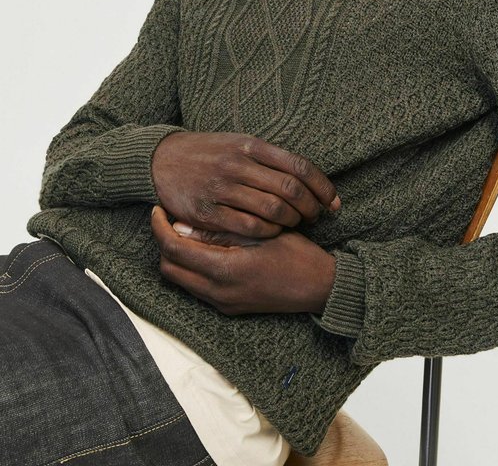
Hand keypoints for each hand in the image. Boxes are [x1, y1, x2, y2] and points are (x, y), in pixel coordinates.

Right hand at [151, 131, 339, 239]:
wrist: (162, 160)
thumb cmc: (208, 153)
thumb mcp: (238, 143)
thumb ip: (270, 158)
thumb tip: (308, 176)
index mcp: (251, 145)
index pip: (300, 166)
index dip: (322, 186)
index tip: (333, 201)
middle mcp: (238, 165)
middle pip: (290, 189)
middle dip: (311, 207)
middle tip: (316, 217)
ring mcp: (222, 188)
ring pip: (272, 210)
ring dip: (291, 221)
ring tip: (296, 224)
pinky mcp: (208, 212)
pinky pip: (248, 227)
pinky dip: (268, 233)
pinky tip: (272, 232)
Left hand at [151, 205, 336, 314]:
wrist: (320, 287)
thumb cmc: (296, 254)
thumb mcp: (259, 233)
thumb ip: (219, 231)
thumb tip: (181, 226)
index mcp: (224, 270)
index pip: (173, 249)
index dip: (160, 227)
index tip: (158, 209)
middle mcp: (218, 293)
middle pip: (169, 268)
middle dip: (163, 242)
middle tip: (169, 218)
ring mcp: (223, 304)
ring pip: (181, 279)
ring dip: (177, 255)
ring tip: (187, 229)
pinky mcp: (229, 307)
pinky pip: (196, 287)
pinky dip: (192, 266)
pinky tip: (205, 246)